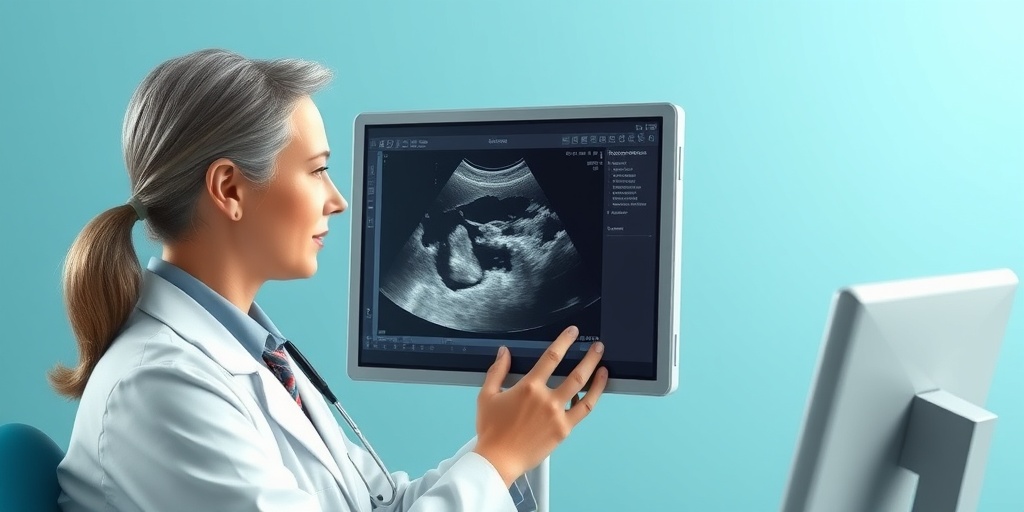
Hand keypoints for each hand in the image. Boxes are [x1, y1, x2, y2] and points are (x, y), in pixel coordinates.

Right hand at [473, 325, 607, 486]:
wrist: (498, 459)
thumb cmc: (491, 431)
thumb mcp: (487, 396)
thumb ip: (497, 371)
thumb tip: (504, 352)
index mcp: (529, 388)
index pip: (552, 357)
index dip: (565, 341)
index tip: (573, 333)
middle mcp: (547, 400)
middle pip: (577, 374)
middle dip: (590, 358)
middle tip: (598, 348)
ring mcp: (558, 416)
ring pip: (585, 393)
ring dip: (597, 379)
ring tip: (604, 369)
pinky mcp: (563, 431)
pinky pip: (581, 412)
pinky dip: (588, 401)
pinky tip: (589, 394)